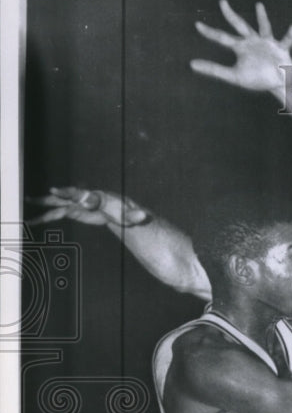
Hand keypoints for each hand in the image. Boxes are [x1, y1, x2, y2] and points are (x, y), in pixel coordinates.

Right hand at [27, 187, 149, 227]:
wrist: (123, 211)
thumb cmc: (127, 213)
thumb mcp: (133, 216)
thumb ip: (135, 216)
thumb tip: (142, 216)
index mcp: (98, 198)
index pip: (81, 195)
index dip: (68, 193)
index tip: (54, 191)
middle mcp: (86, 198)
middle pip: (67, 197)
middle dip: (52, 197)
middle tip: (35, 198)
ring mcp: (79, 204)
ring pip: (59, 204)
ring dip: (43, 206)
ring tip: (26, 206)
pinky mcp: (75, 212)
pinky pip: (59, 213)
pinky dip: (46, 217)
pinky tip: (34, 221)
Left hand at [190, 0, 291, 92]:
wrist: (278, 83)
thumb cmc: (257, 78)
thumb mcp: (234, 75)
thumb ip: (213, 70)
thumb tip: (191, 64)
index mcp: (241, 47)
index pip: (222, 38)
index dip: (210, 32)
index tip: (197, 25)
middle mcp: (252, 41)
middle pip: (239, 25)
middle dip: (230, 15)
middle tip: (221, 2)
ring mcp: (266, 43)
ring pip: (263, 28)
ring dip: (261, 18)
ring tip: (258, 5)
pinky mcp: (281, 49)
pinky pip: (285, 41)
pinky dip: (289, 36)